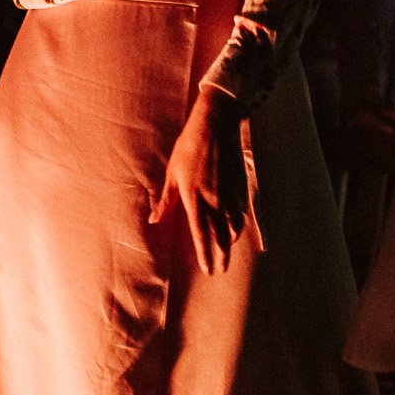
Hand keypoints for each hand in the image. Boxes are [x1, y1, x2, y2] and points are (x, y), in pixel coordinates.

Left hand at [153, 89, 250, 275]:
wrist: (217, 124)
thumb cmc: (189, 146)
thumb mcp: (172, 172)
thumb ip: (166, 200)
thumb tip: (154, 221)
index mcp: (194, 197)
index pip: (200, 234)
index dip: (205, 254)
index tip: (207, 269)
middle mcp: (215, 200)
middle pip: (220, 236)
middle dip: (220, 255)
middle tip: (219, 270)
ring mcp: (230, 194)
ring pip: (233, 227)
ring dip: (229, 243)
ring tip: (226, 254)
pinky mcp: (240, 186)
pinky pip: (241, 213)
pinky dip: (238, 225)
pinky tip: (236, 231)